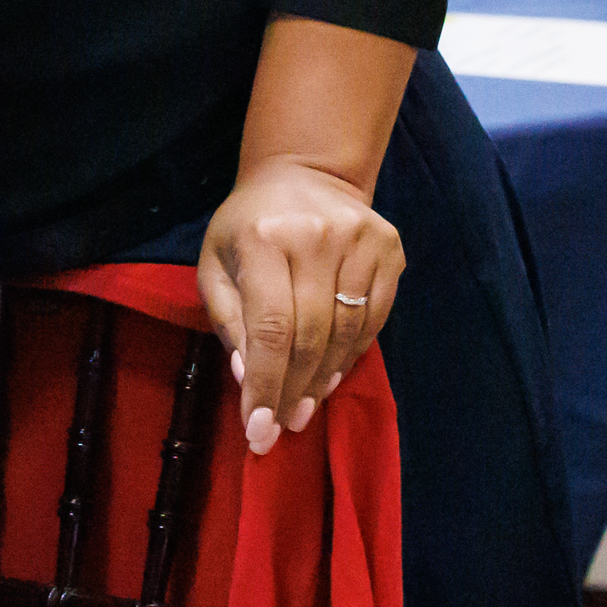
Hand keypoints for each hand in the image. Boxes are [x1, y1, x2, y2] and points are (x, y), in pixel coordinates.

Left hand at [199, 155, 401, 455]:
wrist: (304, 174)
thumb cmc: (247, 227)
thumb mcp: (215, 265)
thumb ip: (228, 320)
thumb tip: (248, 377)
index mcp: (264, 239)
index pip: (270, 328)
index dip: (266, 385)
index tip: (260, 432)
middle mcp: (315, 237)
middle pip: (311, 336)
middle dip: (294, 391)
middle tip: (284, 426)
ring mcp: (361, 240)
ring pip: (347, 332)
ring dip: (325, 379)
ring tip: (305, 405)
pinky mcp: (391, 247)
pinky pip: (375, 317)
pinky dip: (353, 352)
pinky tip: (333, 373)